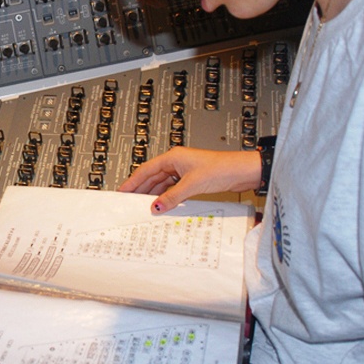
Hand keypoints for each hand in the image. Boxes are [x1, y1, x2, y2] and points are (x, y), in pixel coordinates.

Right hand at [118, 147, 260, 212]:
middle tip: (128, 202)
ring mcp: (184, 171)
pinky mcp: (192, 179)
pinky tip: (162, 205)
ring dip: (154, 195)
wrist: (242, 171)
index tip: (122, 191)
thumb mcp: (192, 184)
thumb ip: (172, 197)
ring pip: (162, 183)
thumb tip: (156, 206)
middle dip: (141, 189)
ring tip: (143, 206)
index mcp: (173, 157)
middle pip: (152, 177)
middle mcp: (176, 162)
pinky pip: (173, 188)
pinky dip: (167, 197)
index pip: (146, 170)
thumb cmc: (221, 168)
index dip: (132, 181)